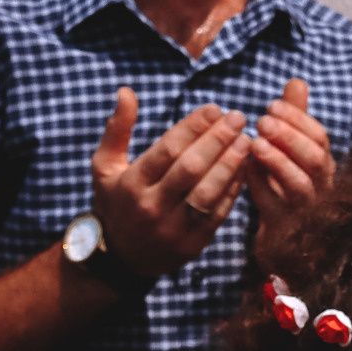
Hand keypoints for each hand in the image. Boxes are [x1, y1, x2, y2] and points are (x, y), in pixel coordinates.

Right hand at [88, 87, 253, 278]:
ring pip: (208, 192)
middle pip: (191, 168)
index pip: (168, 150)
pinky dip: (233, 190)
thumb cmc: (116, 202)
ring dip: (231, 164)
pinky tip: (244, 168)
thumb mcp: (104, 167)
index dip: (194, 126)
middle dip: (218, 139)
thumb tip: (126, 91)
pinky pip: (217, 214)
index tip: (215, 108)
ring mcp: (172, 229)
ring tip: (247, 140)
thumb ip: (117, 129)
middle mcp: (151, 207)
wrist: (120, 259)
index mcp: (131, 184)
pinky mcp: (191, 245)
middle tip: (238, 118)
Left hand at [247, 78, 334, 258]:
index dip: (298, 119)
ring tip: (255, 144)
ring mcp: (303, 209)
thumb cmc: (285, 184)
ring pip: (299, 186)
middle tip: (262, 121)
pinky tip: (244, 170)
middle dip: (290, 138)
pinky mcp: (284, 227)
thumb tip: (297, 81)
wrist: (280, 235)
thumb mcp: (291, 148)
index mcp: (323, 164)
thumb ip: (295, 117)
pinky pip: (274, 207)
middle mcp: (319, 186)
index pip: (320, 137)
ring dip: (277, 162)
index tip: (271, 104)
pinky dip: (260, 187)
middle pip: (316, 161)